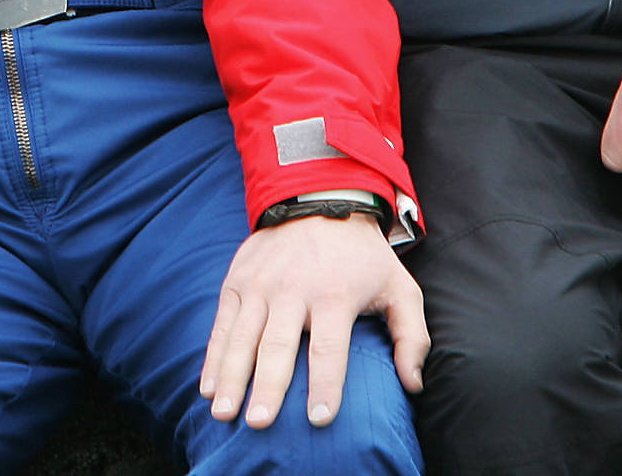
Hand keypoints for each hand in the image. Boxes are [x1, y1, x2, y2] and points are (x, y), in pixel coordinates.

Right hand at [201, 211, 427, 429]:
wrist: (318, 199)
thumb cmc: (362, 257)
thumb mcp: (399, 287)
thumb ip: (411, 337)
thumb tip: (412, 385)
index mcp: (334, 294)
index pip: (329, 348)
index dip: (325, 385)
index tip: (319, 419)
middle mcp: (293, 289)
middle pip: (278, 345)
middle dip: (268, 386)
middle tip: (260, 422)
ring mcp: (260, 284)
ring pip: (243, 337)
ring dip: (232, 377)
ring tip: (224, 412)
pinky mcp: (237, 280)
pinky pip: (223, 324)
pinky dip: (214, 356)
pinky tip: (208, 387)